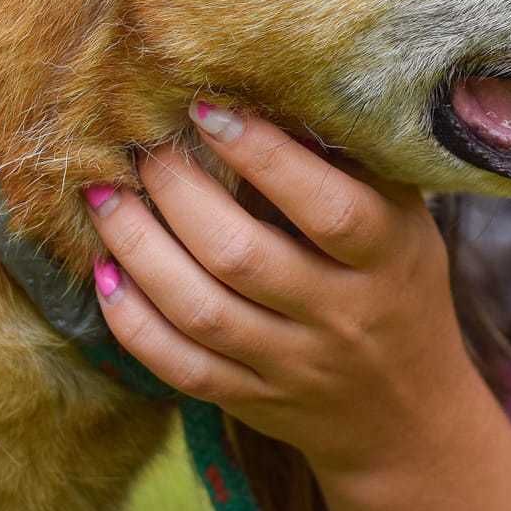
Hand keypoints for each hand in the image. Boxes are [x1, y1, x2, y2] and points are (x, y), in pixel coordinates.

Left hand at [84, 99, 480, 482]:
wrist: (406, 413)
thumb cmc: (399, 284)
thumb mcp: (404, 222)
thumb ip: (353, 168)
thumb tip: (274, 97)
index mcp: (387, 258)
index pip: (326, 209)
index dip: (263, 157)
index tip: (207, 109)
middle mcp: (340, 315)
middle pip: (243, 256)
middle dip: (179, 194)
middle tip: (142, 149)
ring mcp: (293, 366)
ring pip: (201, 311)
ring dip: (140, 249)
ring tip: (104, 198)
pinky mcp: (252, 402)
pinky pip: (181, 367)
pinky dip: (134, 321)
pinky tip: (106, 274)